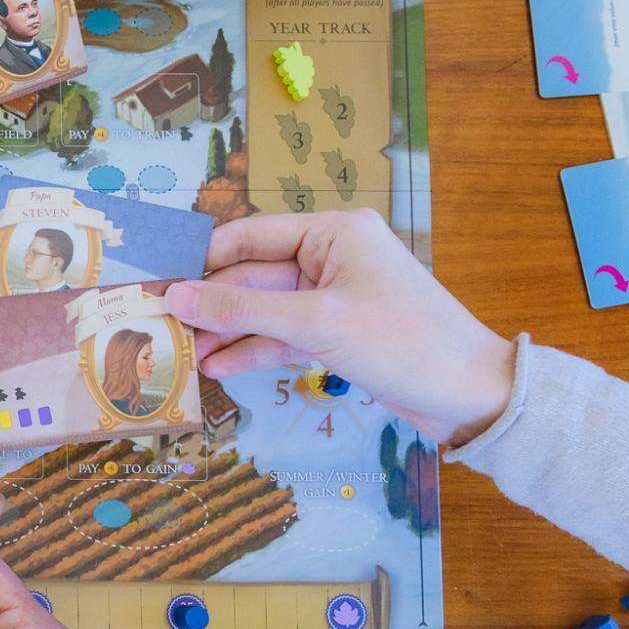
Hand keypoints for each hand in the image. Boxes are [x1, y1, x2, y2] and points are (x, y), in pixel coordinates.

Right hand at [162, 209, 515, 447]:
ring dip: (226, 332)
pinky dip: (252, 350)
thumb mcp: (316, 322)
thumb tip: (176, 296)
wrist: (471, 396)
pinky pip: (282, 335)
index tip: (157, 284)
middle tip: (159, 326)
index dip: (201, 260)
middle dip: (210, 303)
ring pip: (264, 309)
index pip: (249, 235)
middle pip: (252, 274)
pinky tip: (218, 367)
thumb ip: (242, 307)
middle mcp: (331, 258)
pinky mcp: (337, 335)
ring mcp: (333, 298)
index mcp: (333, 232)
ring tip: (181, 355)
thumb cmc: (402, 341)